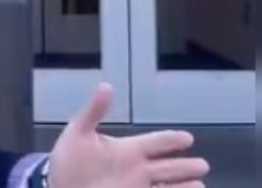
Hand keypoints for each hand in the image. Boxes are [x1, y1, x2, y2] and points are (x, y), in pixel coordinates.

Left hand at [47, 83, 209, 187]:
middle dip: (185, 166)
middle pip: (168, 166)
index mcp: (127, 149)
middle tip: (204, 165)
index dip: (171, 139)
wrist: (58, 187)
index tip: (188, 137)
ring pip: (167, 186)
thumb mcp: (78, 133)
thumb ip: (94, 111)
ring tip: (201, 185)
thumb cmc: (68, 161)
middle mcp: (136, 169)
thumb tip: (106, 86)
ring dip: (183, 186)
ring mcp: (136, 186)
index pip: (156, 142)